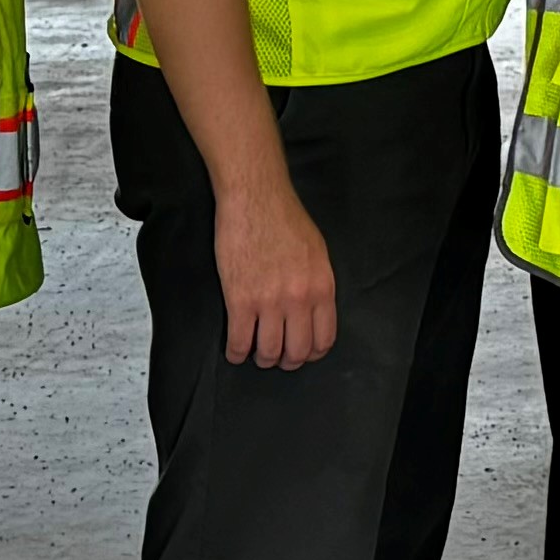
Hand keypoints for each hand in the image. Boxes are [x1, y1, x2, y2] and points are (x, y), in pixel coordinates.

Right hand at [214, 176, 339, 370]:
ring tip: (256, 352)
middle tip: (277, 357)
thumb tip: (313, 312)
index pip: (324, 339)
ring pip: (268, 352)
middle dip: (287, 361)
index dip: (312, 353)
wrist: (255, 198)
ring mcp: (269, 302)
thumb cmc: (286, 219)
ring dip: (261, 359)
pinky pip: (239, 342)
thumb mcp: (317, 252)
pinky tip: (235, 350)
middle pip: (297, 352)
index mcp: (322, 287)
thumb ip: (317, 285)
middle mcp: (300, 299)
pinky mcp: (240, 300)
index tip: (302, 353)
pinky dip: (236, 353)